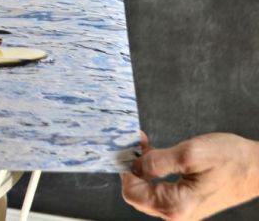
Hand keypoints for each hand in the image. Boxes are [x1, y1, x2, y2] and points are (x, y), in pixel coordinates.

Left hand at [121, 132, 258, 219]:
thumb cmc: (231, 160)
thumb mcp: (190, 154)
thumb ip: (157, 162)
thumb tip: (134, 166)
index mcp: (175, 206)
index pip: (132, 193)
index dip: (125, 169)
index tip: (128, 148)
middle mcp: (176, 214)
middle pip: (137, 193)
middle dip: (133, 168)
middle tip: (136, 143)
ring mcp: (181, 210)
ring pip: (147, 191)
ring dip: (143, 169)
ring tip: (146, 146)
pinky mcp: (186, 203)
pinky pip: (160, 190)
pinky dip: (154, 173)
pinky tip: (156, 155)